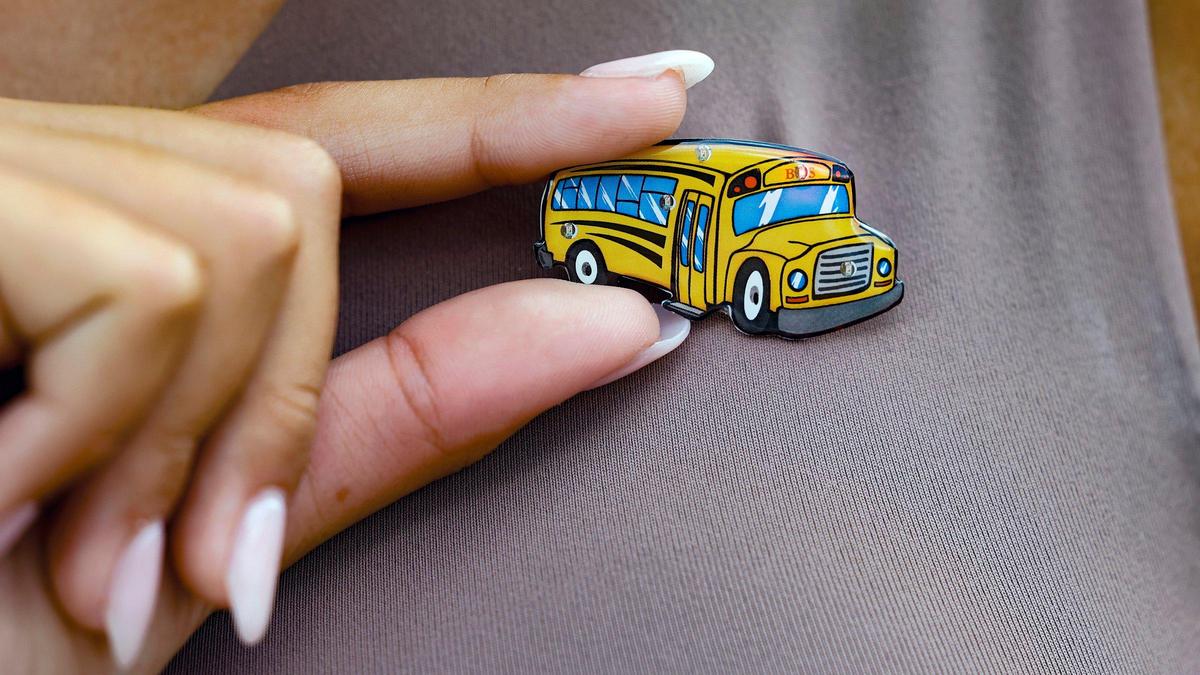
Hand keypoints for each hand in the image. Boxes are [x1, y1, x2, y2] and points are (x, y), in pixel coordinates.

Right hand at [0, 66, 692, 672]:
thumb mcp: (216, 514)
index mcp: (129, 244)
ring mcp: (10, 166)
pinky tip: (12, 486)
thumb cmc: (5, 606)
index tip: (653, 94)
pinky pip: (159, 285)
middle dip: (286, 392)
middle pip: (305, 194)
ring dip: (204, 431)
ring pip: (256, 233)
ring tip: (77, 540)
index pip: (347, 137)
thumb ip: (398, 411)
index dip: (506, 118)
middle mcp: (65, 170)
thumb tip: (605, 325)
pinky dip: (127, 421)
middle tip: (193, 554)